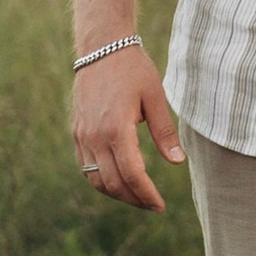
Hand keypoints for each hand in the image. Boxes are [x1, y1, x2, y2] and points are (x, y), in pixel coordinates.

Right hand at [73, 43, 182, 211]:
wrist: (102, 49)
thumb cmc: (133, 70)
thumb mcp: (155, 98)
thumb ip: (165, 133)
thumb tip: (178, 162)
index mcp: (116, 129)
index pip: (132, 175)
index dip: (147, 195)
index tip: (160, 206)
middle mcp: (95, 137)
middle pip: (113, 183)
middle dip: (134, 199)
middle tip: (153, 205)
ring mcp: (82, 136)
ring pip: (96, 180)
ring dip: (117, 193)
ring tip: (138, 197)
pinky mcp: (77, 133)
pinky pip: (86, 167)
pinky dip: (101, 180)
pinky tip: (119, 181)